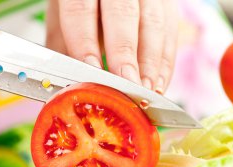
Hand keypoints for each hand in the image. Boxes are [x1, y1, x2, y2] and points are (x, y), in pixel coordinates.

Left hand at [46, 0, 178, 92]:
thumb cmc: (82, 5)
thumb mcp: (61, 16)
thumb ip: (62, 45)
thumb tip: (64, 85)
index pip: (80, 12)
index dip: (85, 43)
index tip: (92, 72)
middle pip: (122, 16)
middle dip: (125, 55)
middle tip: (125, 86)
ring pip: (153, 23)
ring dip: (150, 62)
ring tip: (143, 91)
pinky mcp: (165, 2)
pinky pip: (171, 30)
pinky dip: (165, 61)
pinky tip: (157, 85)